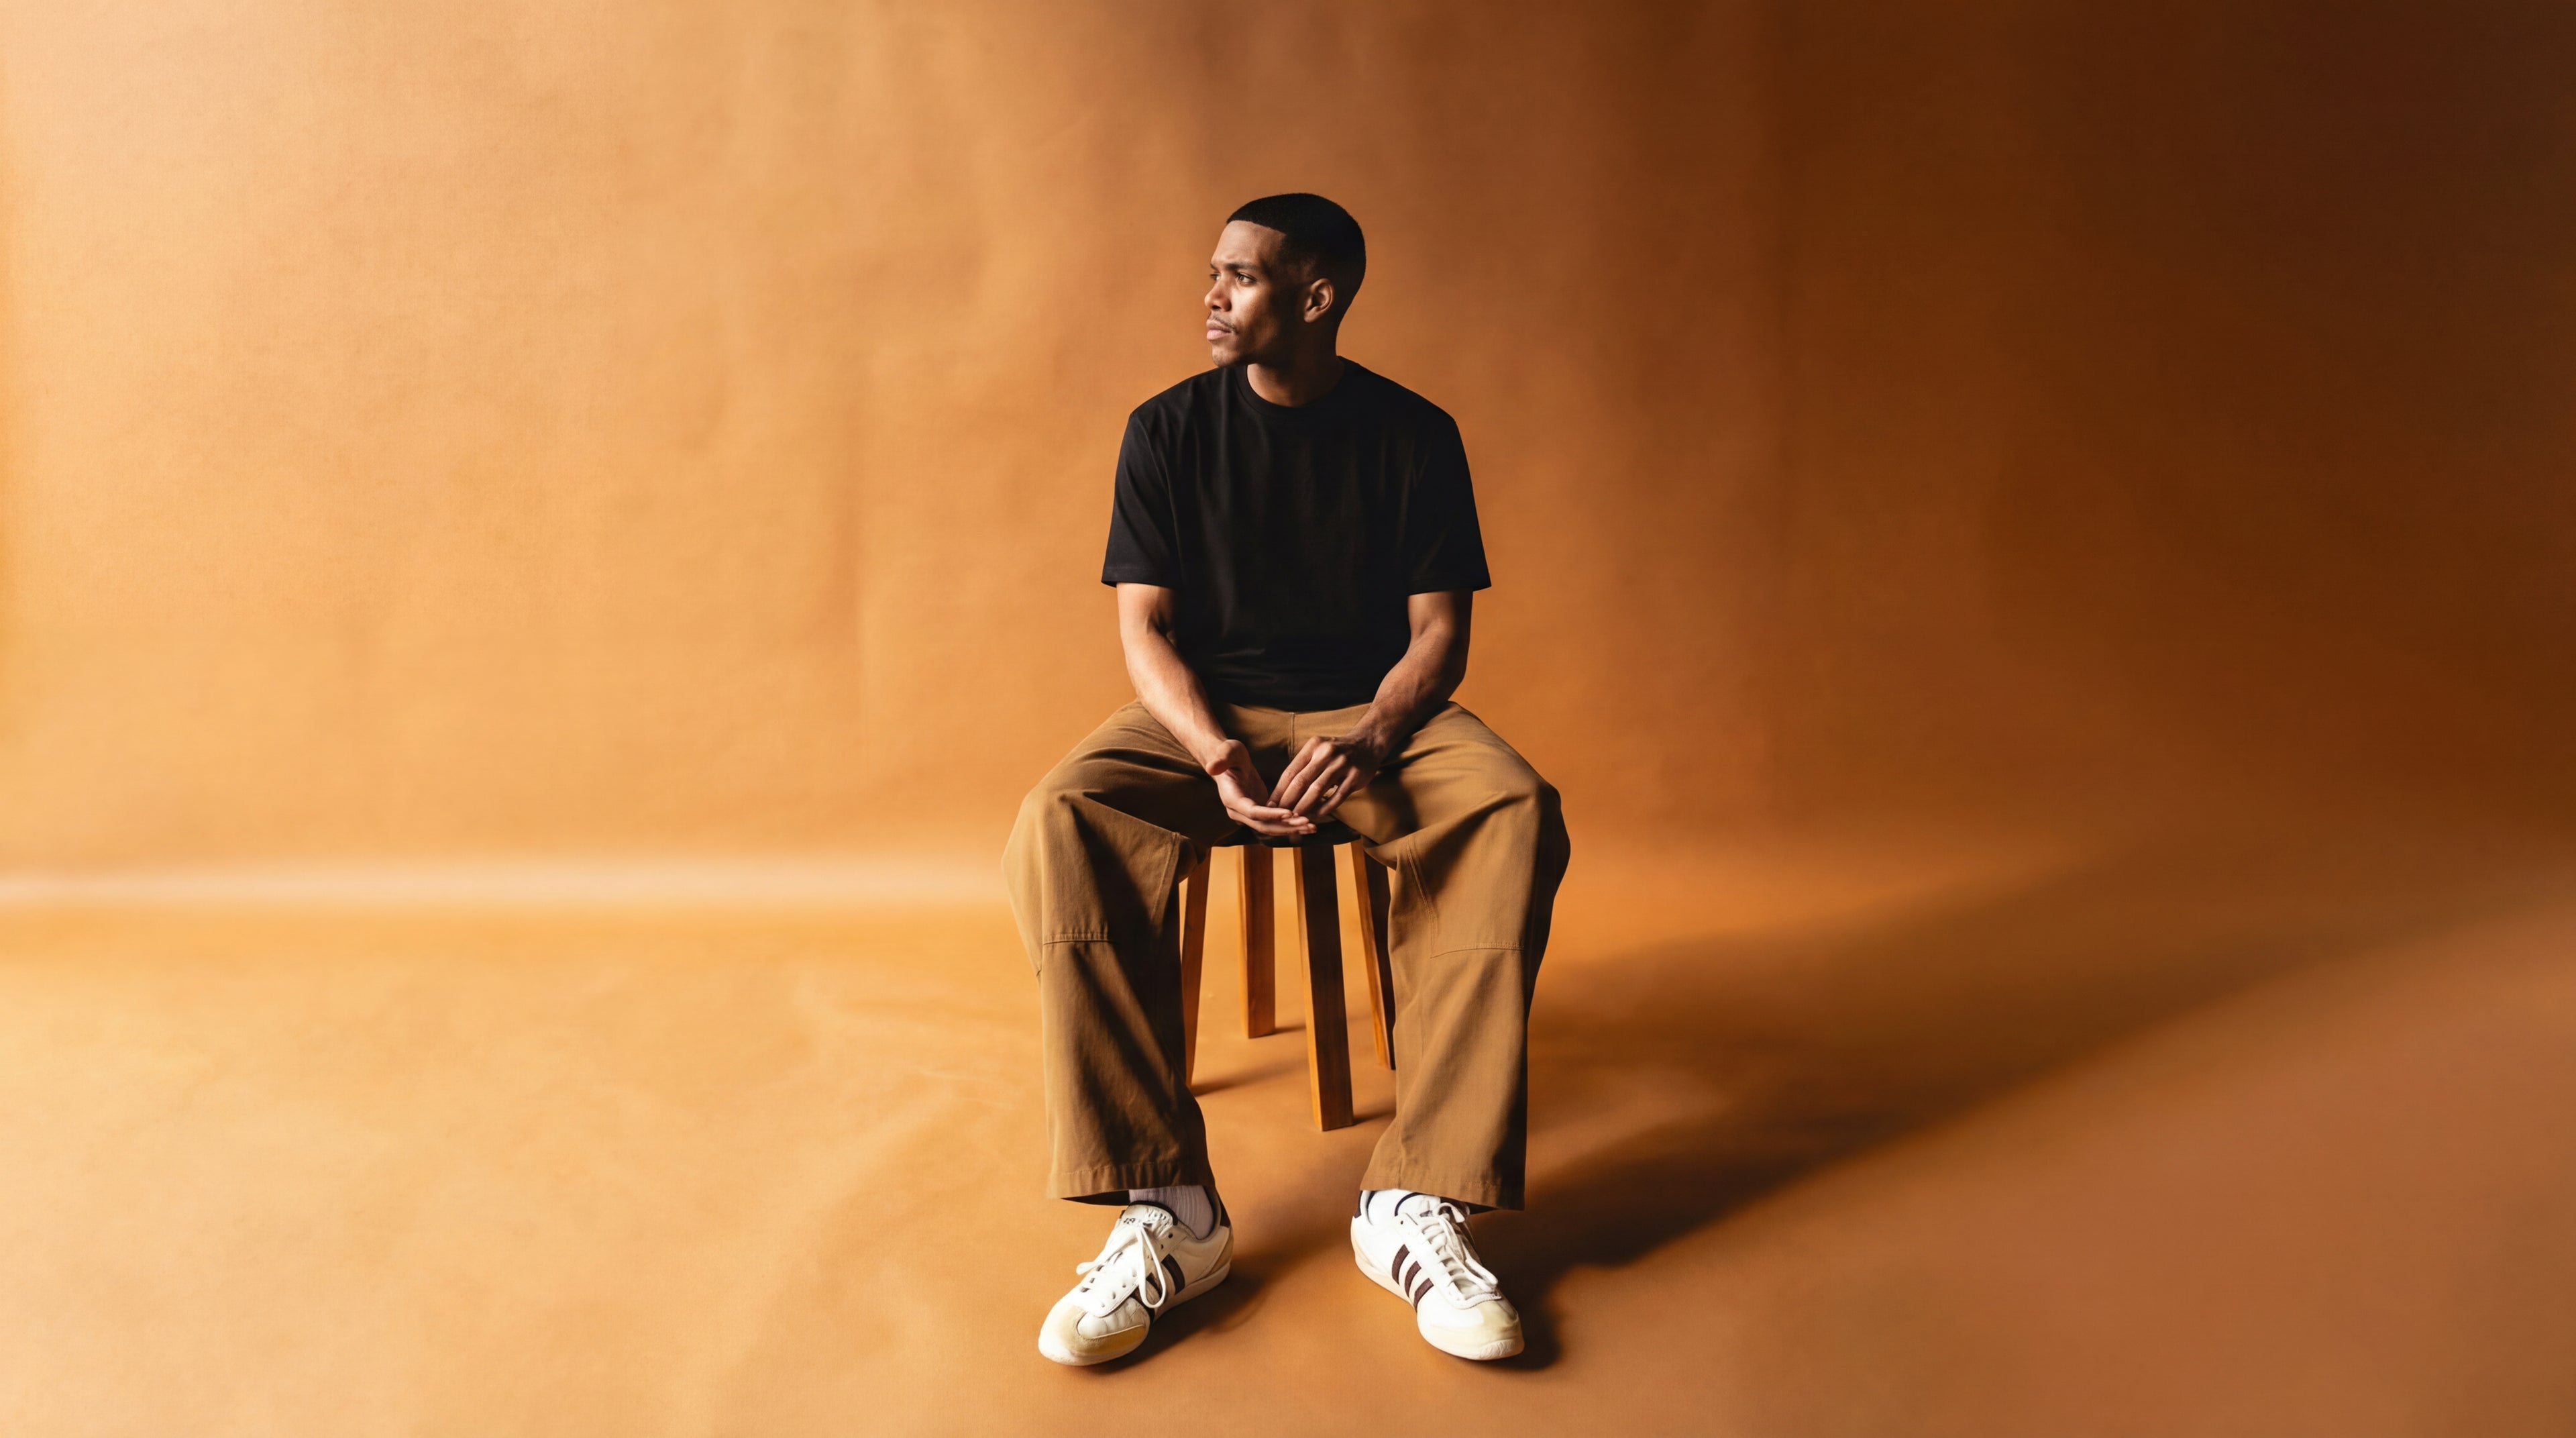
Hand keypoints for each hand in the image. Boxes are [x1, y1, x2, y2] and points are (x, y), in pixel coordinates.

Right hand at [1205, 740, 1316, 838]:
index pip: (1252, 812)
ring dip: (1292, 828)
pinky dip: (1291, 823)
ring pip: (1271, 827)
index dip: (1270, 815)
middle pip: (1264, 825)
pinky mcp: (1259, 811)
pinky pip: (1275, 822)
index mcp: (1231, 799)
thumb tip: (1211, 767)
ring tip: (1312, 827)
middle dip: (1286, 826)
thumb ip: (1220, 760)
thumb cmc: (1227, 752)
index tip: (1289, 812)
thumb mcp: (1226, 752)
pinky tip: (1308, 822)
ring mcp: (1249, 814)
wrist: (1228, 759)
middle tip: (1308, 823)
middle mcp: (1239, 812)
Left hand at [1269, 732, 1385, 820]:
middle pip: (1301, 781)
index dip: (1279, 791)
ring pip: (1318, 789)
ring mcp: (1342, 764)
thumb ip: (1303, 767)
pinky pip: (1338, 795)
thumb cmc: (1337, 752)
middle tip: (1279, 816)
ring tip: (1295, 818)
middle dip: (1288, 801)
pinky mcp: (1355, 776)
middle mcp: (1326, 753)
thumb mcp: (1318, 750)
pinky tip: (1318, 815)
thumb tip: (1282, 792)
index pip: (1291, 772)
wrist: (1367, 743)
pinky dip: (1327, 806)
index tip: (1270, 805)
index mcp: (1313, 747)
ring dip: (1304, 806)